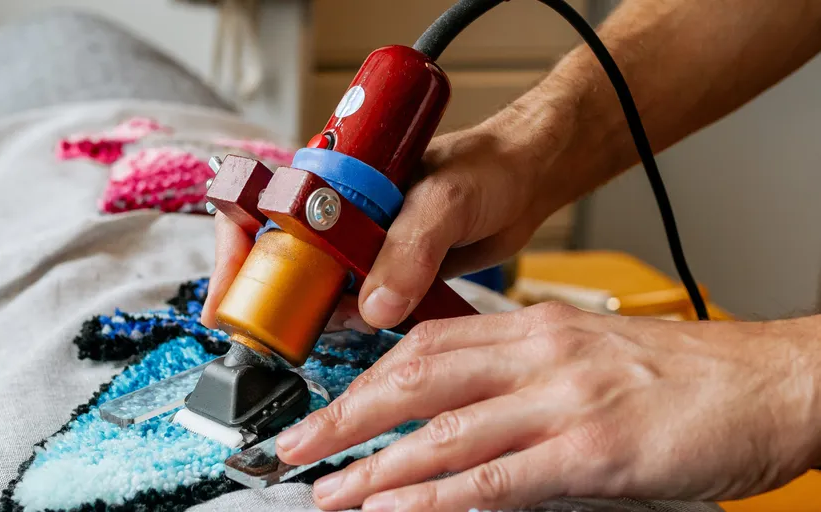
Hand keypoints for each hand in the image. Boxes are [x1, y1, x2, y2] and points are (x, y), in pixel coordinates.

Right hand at [201, 101, 570, 331]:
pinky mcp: (388, 272)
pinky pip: (362, 306)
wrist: (528, 180)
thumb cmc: (487, 165)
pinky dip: (368, 324)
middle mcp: (338, 213)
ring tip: (354, 322)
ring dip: (329, 317)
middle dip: (282, 302)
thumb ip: (411, 247)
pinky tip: (385, 326)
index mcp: (334, 178)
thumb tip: (375, 303)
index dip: (237, 258)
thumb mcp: (446, 198)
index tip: (231, 302)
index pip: (259, 212)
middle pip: (282, 263)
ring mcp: (361, 246)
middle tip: (288, 335)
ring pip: (321, 292)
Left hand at [274, 303, 820, 511]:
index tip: (331, 402)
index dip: (370, 375)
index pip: (429, 344)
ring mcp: (565, 401)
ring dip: (376, 465)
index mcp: (538, 328)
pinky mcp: (595, 451)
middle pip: (417, 380)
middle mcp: (541, 355)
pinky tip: (398, 509)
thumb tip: (470, 414)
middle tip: (294, 447)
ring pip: (445, 432)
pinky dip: (440, 497)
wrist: (774, 381)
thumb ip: (528, 378)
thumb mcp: (592, 359)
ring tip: (327, 491)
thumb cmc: (690, 373)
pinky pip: (499, 478)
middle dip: (347, 416)